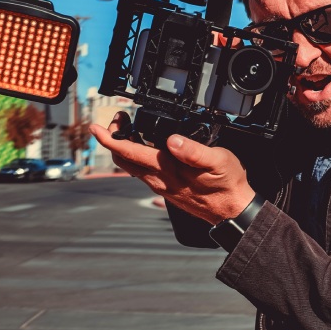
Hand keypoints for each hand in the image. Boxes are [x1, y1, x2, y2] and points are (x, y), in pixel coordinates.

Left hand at [89, 112, 255, 224]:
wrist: (232, 210)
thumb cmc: (227, 185)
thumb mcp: (218, 161)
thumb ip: (194, 151)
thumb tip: (173, 140)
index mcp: (168, 171)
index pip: (130, 153)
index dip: (110, 139)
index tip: (98, 127)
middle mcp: (159, 180)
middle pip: (124, 160)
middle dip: (115, 138)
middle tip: (121, 119)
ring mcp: (162, 186)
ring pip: (132, 166)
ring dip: (126, 146)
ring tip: (132, 127)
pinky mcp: (167, 188)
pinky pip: (144, 171)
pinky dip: (138, 155)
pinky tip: (148, 146)